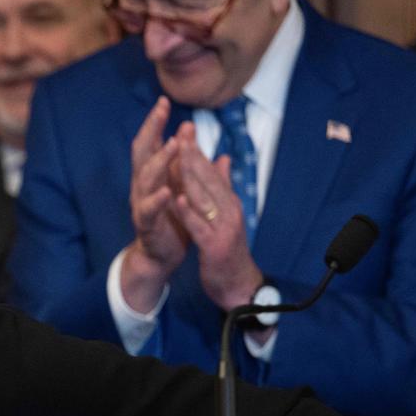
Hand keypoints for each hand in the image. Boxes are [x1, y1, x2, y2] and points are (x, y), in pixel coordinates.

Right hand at [122, 97, 188, 310]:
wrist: (161, 255)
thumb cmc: (172, 218)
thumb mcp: (181, 185)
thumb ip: (184, 160)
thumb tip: (189, 130)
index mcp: (151, 175)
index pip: (150, 142)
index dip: (155, 122)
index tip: (163, 101)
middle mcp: (142, 185)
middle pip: (142, 152)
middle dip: (151, 130)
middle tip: (161, 111)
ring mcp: (141, 203)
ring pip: (145, 177)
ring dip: (159, 160)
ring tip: (174, 144)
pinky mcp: (146, 224)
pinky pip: (149, 210)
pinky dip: (158, 200)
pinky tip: (167, 191)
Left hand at [167, 124, 261, 310]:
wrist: (238, 285)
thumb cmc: (228, 248)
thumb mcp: (225, 214)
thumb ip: (222, 187)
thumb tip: (223, 157)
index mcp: (229, 202)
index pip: (212, 172)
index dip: (197, 151)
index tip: (185, 130)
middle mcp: (229, 210)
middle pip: (209, 179)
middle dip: (193, 155)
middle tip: (181, 132)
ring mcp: (223, 228)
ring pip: (205, 197)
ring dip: (191, 176)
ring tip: (177, 155)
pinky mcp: (215, 246)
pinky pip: (200, 226)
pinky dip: (189, 212)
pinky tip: (177, 198)